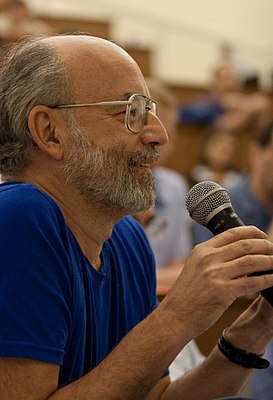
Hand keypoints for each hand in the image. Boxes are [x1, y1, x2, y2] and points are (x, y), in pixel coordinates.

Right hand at [160, 226, 272, 341]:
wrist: (174, 317)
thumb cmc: (186, 296)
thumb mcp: (195, 268)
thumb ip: (213, 259)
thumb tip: (239, 255)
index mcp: (201, 250)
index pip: (232, 233)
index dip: (252, 232)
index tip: (262, 236)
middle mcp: (208, 258)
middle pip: (245, 245)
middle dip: (265, 245)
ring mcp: (215, 274)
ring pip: (252, 261)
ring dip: (270, 261)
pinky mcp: (223, 292)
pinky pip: (252, 282)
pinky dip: (268, 279)